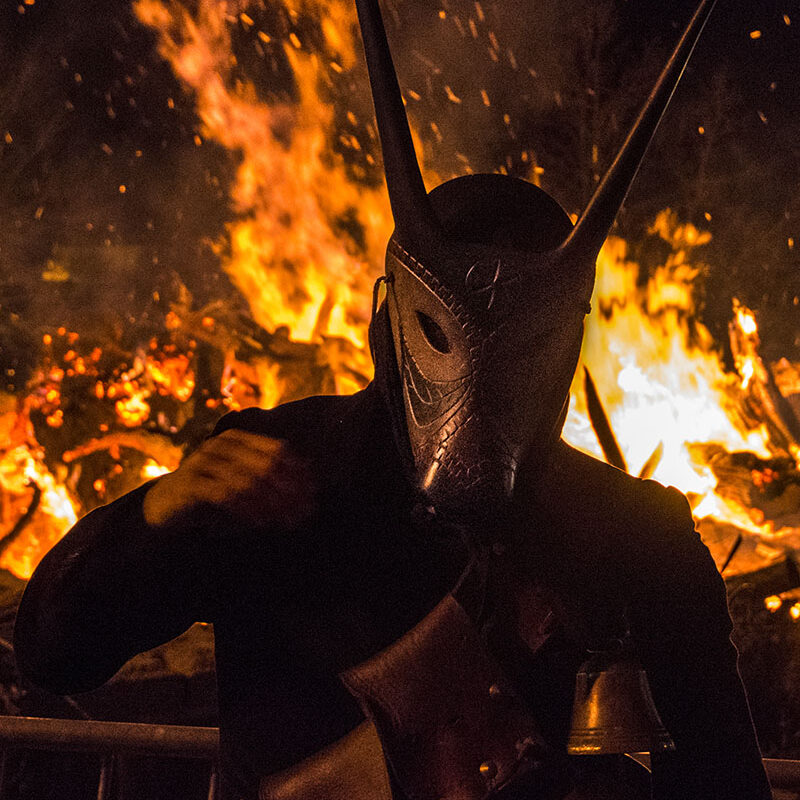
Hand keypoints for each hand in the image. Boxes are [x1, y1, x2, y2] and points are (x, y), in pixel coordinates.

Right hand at [143, 429, 313, 529]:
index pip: (278, 450)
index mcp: (237, 439)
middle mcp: (220, 445)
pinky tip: (263, 522)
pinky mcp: (190, 484)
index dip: (300, 471)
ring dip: (274, 503)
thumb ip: (270, 478)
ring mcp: (203, 462)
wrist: (164, 506)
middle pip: (267, 465)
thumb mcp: (242, 483)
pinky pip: (227, 495)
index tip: (315, 492)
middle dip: (290, 489)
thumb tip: (310, 476)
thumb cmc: (210, 494)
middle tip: (307, 510)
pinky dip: (248, 509)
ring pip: (250, 481)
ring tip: (289, 520)